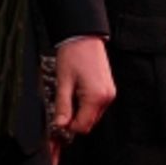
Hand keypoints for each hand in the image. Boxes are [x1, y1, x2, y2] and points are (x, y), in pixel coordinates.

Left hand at [47, 37, 114, 164]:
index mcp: (95, 97)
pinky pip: (96, 105)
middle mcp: (106, 98)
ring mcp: (109, 94)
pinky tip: (76, 95)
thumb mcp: (63, 81)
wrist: (83, 36)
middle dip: (73, 121)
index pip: (82, 126)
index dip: (68, 128)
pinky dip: (85, 105)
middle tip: (58, 115)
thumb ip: (62, 105)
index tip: (56, 124)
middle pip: (88, 122)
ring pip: (92, 115)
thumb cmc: (72, 54)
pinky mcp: (108, 89)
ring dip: (79, 113)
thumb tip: (59, 125)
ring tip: (67, 99)